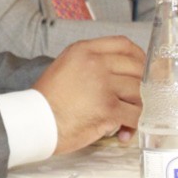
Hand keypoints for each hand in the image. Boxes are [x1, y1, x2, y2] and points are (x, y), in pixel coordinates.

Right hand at [32, 36, 143, 154]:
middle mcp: (96, 63)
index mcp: (84, 50)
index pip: (123, 44)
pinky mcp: (109, 108)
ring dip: (138, 107)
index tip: (141, 68)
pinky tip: (124, 132)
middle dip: (141, 86)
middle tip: (136, 99)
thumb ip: (89, 63)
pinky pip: (135, 114)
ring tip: (128, 119)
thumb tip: (117, 74)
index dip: (138, 57)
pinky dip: (133, 125)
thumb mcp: (64, 67)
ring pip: (139, 92)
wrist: (36, 121)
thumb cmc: (46, 100)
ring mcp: (104, 85)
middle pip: (136, 68)